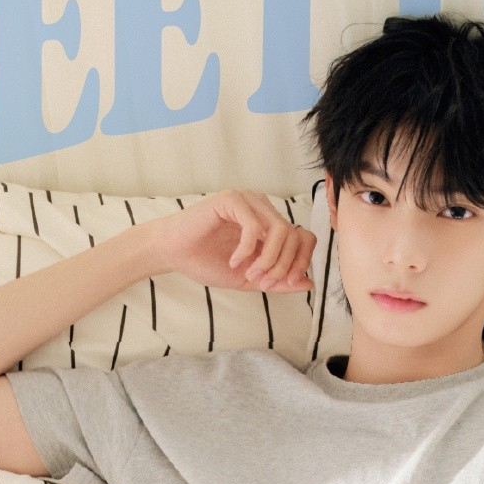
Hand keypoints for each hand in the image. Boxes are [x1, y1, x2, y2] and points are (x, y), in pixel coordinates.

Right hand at [143, 190, 316, 294]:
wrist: (174, 253)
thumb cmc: (207, 261)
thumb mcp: (250, 279)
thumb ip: (278, 281)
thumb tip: (309, 284)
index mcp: (270, 225)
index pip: (304, 238)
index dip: (300, 262)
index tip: (287, 283)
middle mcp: (264, 209)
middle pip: (294, 235)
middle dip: (282, 266)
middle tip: (262, 283)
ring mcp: (248, 201)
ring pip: (279, 229)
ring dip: (268, 258)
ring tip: (249, 273)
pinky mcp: (231, 199)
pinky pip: (253, 225)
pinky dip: (246, 249)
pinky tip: (234, 260)